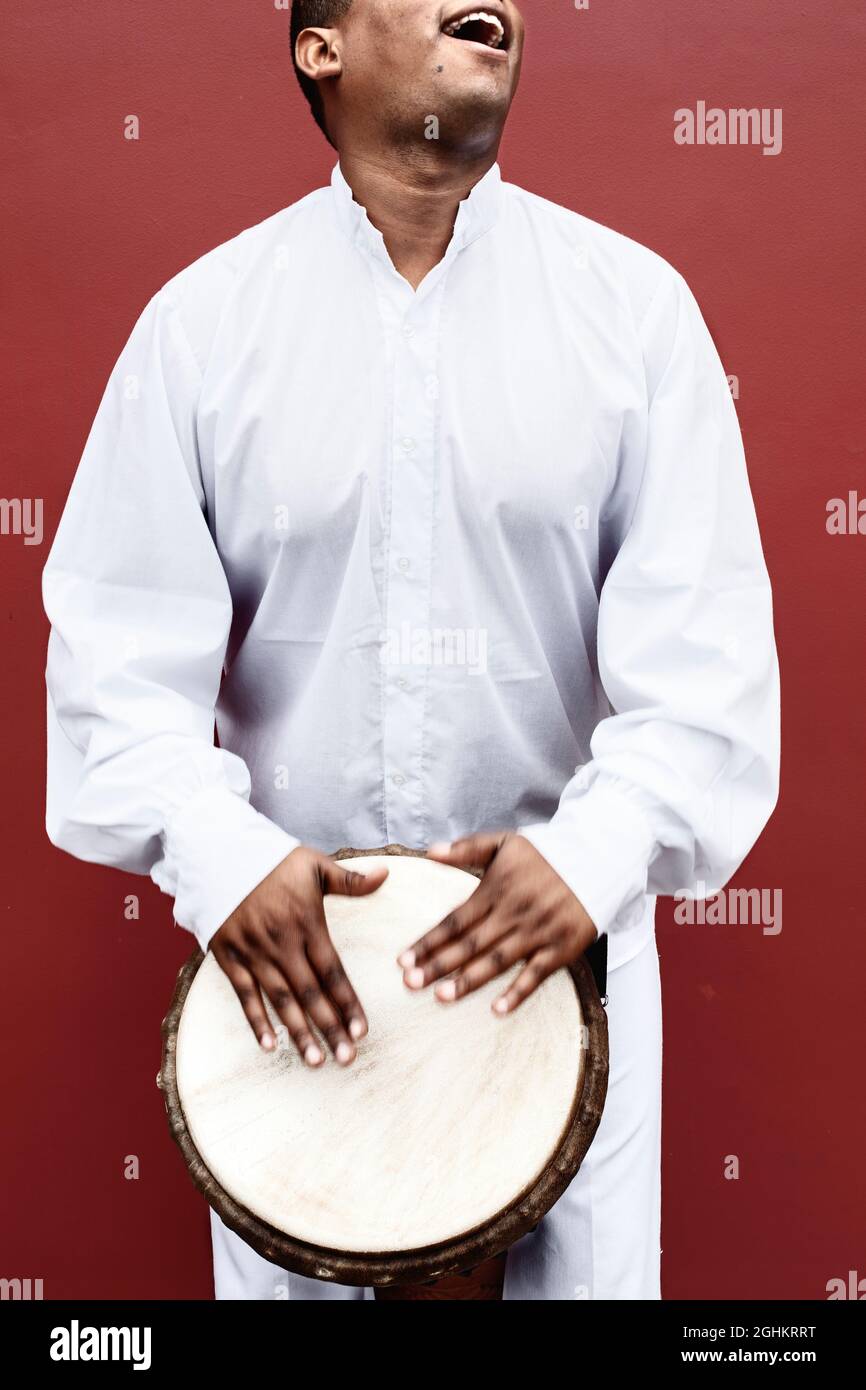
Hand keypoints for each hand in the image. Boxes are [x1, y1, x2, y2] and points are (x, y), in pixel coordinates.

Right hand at [210, 848, 386, 1065]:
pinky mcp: (228, 956)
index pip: (332, 971)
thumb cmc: (272, 859)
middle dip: (329, 1027)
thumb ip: (349, 879)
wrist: (218, 852)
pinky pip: (244, 994)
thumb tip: (386, 875)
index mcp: (306, 923)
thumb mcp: (313, 864)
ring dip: (297, 1032)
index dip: (347, 1002)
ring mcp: (253, 951)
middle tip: (346, 1058)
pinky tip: (270, 1045)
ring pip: (279, 999)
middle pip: (309, 992)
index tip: (362, 1031)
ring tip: (314, 1060)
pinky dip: (256, 1020)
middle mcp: (281, 942)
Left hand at [397, 833, 596, 1013]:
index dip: (429, 940)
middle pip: (470, 943)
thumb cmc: (547, 852)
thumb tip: (429, 852)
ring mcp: (539, 931)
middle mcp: (515, 911)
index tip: (402, 960)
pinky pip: (537, 974)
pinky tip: (497, 1009)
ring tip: (441, 997)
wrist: (599, 857)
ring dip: (469, 980)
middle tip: (410, 984)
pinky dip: (518, 993)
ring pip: (498, 960)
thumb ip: (466, 848)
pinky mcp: (562, 946)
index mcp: (497, 888)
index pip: (456, 919)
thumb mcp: (505, 842)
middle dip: (438, 964)